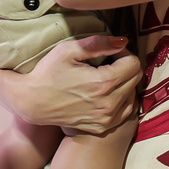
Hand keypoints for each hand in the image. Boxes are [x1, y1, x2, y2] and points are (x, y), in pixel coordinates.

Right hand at [9, 35, 141, 133]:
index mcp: (103, 83)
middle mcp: (109, 104)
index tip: (109, 52)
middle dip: (125, 66)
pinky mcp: (102, 127)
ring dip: (125, 83)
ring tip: (106, 76)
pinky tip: (107, 92)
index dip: (123, 53)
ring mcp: (106, 119)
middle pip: (136, 78)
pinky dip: (121, 99)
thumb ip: (98, 43)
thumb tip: (123, 41)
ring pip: (133, 95)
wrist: (32, 102)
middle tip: (108, 62)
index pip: (133, 63)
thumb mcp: (68, 50)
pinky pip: (125, 111)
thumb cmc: (48, 73)